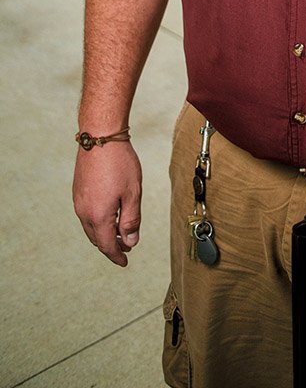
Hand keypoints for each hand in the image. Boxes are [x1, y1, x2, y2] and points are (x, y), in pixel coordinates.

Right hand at [73, 141, 142, 266]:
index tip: (125, 262)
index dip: (117, 256)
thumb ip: (131, 220)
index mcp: (98, 216)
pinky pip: (86, 215)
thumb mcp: (133, 193)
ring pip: (90, 227)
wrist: (100, 137)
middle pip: (96, 238)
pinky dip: (97, 221)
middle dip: (110, 246)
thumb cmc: (119, 163)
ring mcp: (78, 201)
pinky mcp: (78, 191)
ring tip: (119, 232)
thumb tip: (130, 242)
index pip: (107, 245)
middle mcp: (84, 211)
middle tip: (125, 248)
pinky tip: (109, 214)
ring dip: (103, 233)